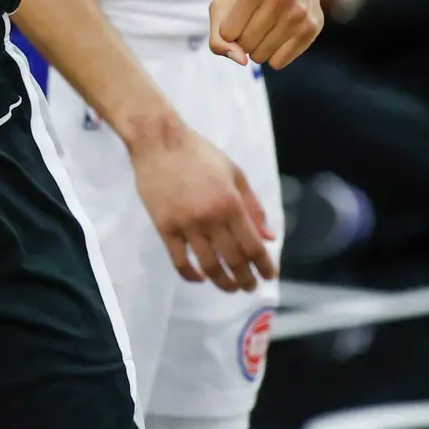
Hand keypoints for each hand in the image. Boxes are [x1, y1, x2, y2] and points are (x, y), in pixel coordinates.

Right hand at [130, 120, 277, 293]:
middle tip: (250, 286)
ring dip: (223, 282)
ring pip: (209, 266)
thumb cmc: (199, 152)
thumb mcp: (235, 172)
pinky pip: (179, 261)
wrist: (159, 141)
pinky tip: (200, 278)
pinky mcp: (165, 228)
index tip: (269, 276)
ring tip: (231, 288)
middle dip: (246, 279)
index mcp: (231, 203)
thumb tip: (269, 236)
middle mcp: (211, 218)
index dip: (264, 266)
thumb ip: (253, 205)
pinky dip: (192, 275)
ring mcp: (186, 225)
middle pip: (234, 260)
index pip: (253, 245)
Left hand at [209, 0, 322, 69]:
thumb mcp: (225, 6)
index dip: (228, 30)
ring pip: (261, 56)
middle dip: (242, 40)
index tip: (237, 17)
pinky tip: (278, 37)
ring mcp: (299, 11)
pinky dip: (272, 56)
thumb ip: (217, 37)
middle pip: (245, 44)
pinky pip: (278, 62)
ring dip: (256, 50)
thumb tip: (240, 60)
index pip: (227, 32)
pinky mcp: (312, 27)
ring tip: (264, 30)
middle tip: (252, 24)